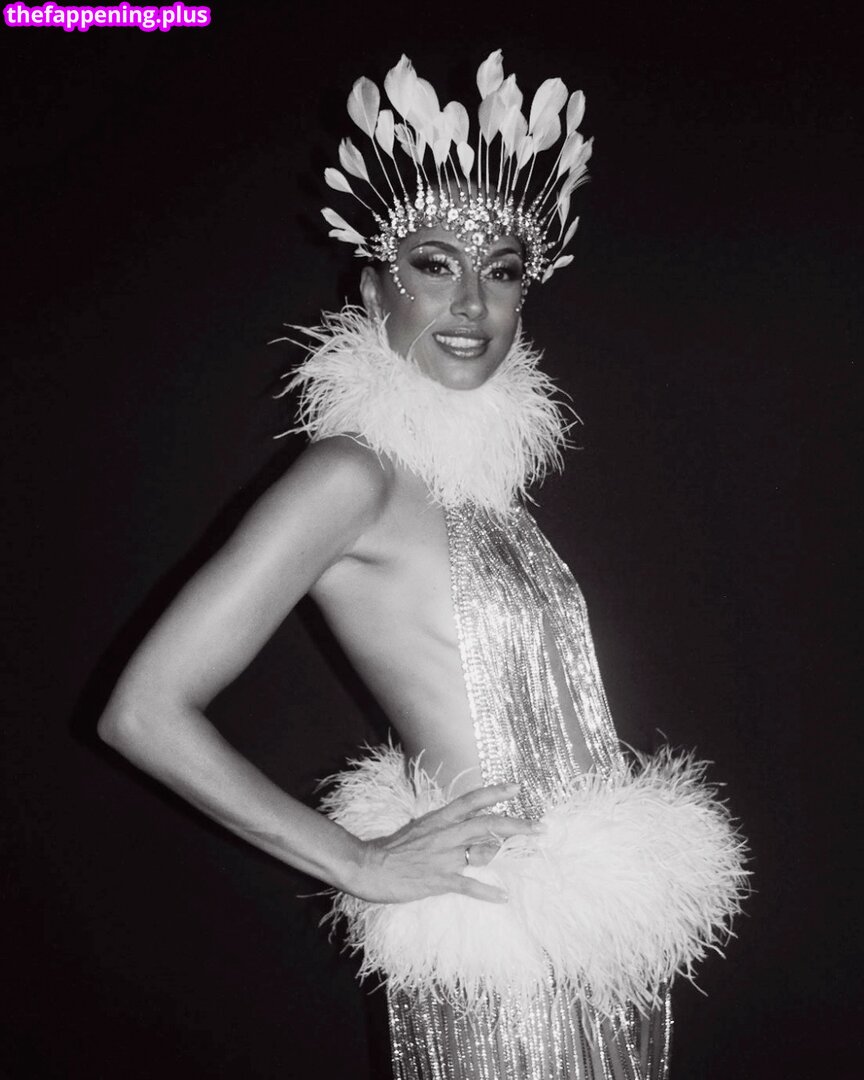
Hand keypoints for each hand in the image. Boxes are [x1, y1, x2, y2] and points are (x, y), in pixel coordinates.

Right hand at [348, 782, 540, 904]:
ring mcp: (442, 857)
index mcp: (437, 820)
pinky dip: (487, 891)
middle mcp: (444, 834)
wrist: (368, 866)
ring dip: (507, 852)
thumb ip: (438, 829)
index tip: (517, 788)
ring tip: (530, 853)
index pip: (470, 800)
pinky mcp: (437, 879)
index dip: (494, 793)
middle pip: (486, 824)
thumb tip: (455, 829)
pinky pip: (468, 884)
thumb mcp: (416, 830)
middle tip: (540, 827)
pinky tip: (503, 897)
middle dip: (516, 825)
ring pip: (482, 850)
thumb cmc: (389, 849)